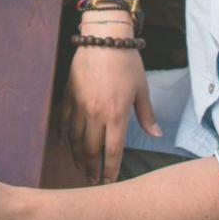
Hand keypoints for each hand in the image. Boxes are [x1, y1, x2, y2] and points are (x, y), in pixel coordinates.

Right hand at [58, 20, 160, 184]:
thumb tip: (155, 134)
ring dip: (76, 156)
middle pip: (90, 150)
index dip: (110, 170)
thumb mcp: (141, 89)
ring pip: (74, 139)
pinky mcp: (69, 95)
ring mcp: (79, 105)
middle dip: (91, 169)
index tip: (109, 182)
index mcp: (116, 114)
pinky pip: (63, 120)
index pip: (112, 151)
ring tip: (79, 166)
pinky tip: (64, 143)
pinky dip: (63, 135)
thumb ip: (146, 115)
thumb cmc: (126, 62)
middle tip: (92, 180)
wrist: (103, 37)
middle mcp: (95, 114)